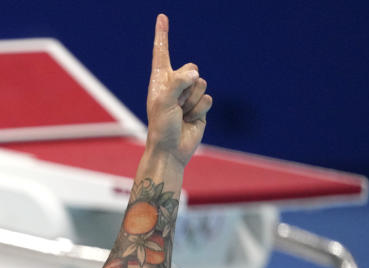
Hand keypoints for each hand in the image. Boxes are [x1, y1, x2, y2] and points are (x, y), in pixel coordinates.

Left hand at [145, 14, 212, 165]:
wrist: (171, 150)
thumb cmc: (161, 127)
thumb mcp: (163, 102)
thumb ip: (177, 83)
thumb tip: (196, 74)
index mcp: (160, 80)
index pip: (161, 52)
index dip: (162, 34)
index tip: (161, 17)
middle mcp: (174, 85)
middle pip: (191, 68)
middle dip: (186, 85)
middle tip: (175, 105)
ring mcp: (188, 96)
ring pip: (201, 84)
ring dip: (192, 101)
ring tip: (181, 114)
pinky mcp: (200, 107)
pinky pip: (208, 99)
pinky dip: (200, 110)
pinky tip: (191, 120)